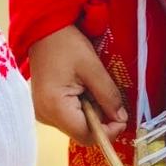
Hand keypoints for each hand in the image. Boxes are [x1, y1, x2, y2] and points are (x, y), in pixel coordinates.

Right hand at [28, 24, 127, 144]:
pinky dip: (81, 105)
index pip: (86, 136)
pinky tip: (82, 86)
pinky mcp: (45, 106)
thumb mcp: (93, 68)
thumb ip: (108, 95)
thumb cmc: (66, 44)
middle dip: (100, 117)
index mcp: (55, 108)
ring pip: (76, 124)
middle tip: (104, 92)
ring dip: (91, 110)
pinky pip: (69, 115)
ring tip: (91, 85)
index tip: (122, 116)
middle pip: (81, 132)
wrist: (44, 30)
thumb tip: (121, 118)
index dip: (108, 131)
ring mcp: (43, 112)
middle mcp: (45, 116)